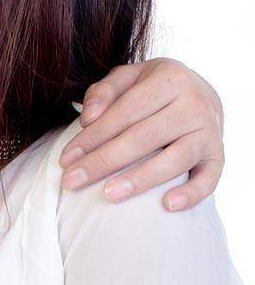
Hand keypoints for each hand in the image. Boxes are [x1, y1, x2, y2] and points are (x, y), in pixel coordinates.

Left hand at [59, 58, 224, 209]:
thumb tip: (88, 118)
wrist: (202, 95)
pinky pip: (210, 179)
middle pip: (144, 137)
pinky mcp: (218, 156)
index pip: (125, 111)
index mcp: (170, 79)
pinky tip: (167, 206)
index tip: (66, 159)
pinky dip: (192, 194)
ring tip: (109, 195)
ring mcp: (209, 131)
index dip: (93, 136)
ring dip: (141, 179)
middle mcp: (194, 103)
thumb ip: (104, 91)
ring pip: (175, 159)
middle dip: (104, 161)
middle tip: (72, 182)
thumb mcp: (130, 78)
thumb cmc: (153, 91)